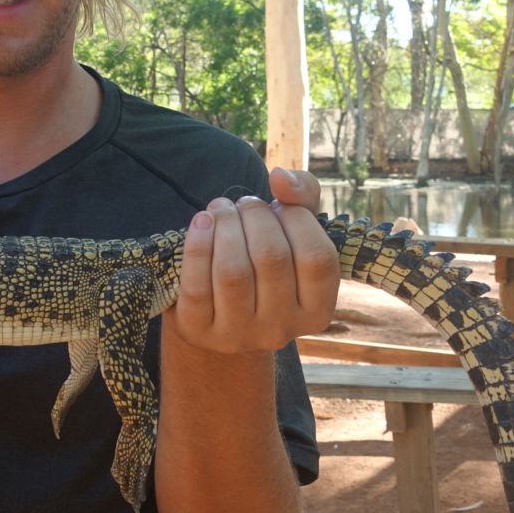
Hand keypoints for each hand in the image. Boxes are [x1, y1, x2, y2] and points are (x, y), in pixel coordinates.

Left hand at [167, 168, 338, 352]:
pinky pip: (197, 284)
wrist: (217, 312)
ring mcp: (239, 335)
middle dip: (255, 216)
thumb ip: (302, 197)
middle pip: (271, 258)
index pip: (317, 258)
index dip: (296, 219)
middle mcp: (281, 330)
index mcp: (316, 311)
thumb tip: (280, 177)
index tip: (278, 205)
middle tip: (244, 204)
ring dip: (225, 226)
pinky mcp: (199, 331)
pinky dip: (197, 245)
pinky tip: (201, 222)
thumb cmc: (263, 264)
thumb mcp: (292, 233)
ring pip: (233, 271)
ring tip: (221, 210)